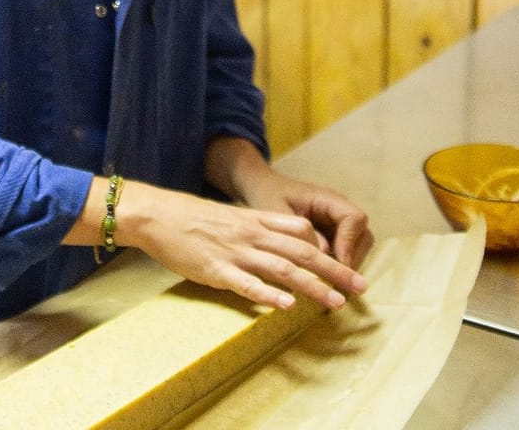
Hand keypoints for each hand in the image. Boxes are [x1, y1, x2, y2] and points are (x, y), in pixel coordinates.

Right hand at [117, 180, 368, 312]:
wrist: (158, 214)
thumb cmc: (193, 217)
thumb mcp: (232, 215)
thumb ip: (259, 226)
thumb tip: (287, 240)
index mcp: (256, 220)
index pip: (302, 232)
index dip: (328, 249)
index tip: (348, 267)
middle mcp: (252, 234)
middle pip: (302, 252)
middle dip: (334, 271)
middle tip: (360, 288)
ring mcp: (235, 252)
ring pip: (282, 268)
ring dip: (312, 286)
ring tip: (335, 302)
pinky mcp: (216, 270)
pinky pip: (247, 283)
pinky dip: (269, 294)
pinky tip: (286, 305)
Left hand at [204, 136, 374, 270]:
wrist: (261, 186)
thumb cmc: (267, 195)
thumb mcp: (276, 212)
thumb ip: (298, 233)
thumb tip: (323, 256)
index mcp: (327, 198)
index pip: (355, 218)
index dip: (350, 243)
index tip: (337, 264)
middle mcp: (338, 209)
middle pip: (363, 234)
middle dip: (353, 258)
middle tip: (336, 281)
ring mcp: (338, 221)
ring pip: (358, 245)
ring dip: (348, 263)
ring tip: (330, 282)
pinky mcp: (333, 232)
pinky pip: (346, 250)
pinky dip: (340, 264)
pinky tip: (323, 276)